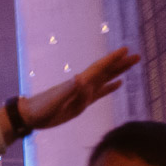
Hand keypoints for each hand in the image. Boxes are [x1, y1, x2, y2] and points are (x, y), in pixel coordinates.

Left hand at [17, 48, 137, 131]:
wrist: (29, 116)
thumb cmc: (40, 109)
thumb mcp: (55, 101)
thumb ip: (68, 90)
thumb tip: (81, 78)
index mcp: (78, 84)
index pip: (99, 68)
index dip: (112, 59)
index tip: (125, 49)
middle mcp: (82, 86)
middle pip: (106, 71)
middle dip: (121, 63)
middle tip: (136, 55)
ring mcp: (82, 93)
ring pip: (105, 80)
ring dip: (118, 72)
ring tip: (131, 64)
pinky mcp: (81, 103)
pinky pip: (99, 93)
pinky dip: (110, 87)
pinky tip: (118, 84)